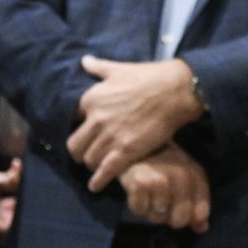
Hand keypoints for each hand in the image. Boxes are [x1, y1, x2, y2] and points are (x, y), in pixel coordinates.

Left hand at [69, 56, 203, 191]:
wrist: (175, 90)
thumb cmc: (148, 77)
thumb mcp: (118, 69)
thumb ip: (98, 68)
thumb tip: (84, 60)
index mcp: (90, 99)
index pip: (72, 121)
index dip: (78, 130)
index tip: (84, 135)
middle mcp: (95, 119)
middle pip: (74, 145)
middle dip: (79, 153)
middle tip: (86, 157)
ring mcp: (110, 136)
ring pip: (89, 160)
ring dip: (91, 166)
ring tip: (96, 169)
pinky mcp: (127, 150)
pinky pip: (105, 170)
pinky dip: (98, 181)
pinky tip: (95, 187)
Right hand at [117, 144, 209, 232]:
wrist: (135, 146)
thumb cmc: (162, 166)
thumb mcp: (185, 180)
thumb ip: (196, 205)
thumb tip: (201, 229)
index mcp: (195, 175)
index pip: (200, 213)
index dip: (189, 219)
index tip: (179, 211)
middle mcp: (182, 176)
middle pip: (179, 220)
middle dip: (168, 219)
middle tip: (161, 206)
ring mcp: (161, 179)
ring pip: (157, 218)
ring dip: (150, 212)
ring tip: (148, 196)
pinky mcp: (141, 182)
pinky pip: (140, 210)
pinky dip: (137, 206)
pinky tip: (137, 192)